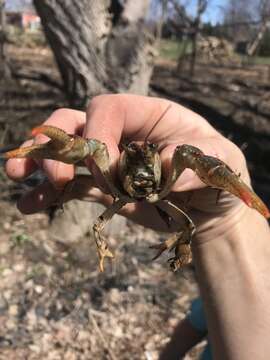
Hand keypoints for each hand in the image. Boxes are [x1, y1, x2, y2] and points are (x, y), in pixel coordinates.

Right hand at [6, 94, 249, 239]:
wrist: (210, 211)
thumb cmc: (219, 178)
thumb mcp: (219, 162)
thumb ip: (190, 160)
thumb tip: (157, 168)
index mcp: (149, 114)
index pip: (107, 108)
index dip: (99, 135)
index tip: (108, 170)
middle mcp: (124, 132)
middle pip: (76, 123)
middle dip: (57, 144)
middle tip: (51, 173)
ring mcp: (110, 161)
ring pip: (66, 151)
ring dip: (39, 161)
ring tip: (18, 175)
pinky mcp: (104, 188)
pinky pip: (71, 186)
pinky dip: (47, 194)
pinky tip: (27, 205)